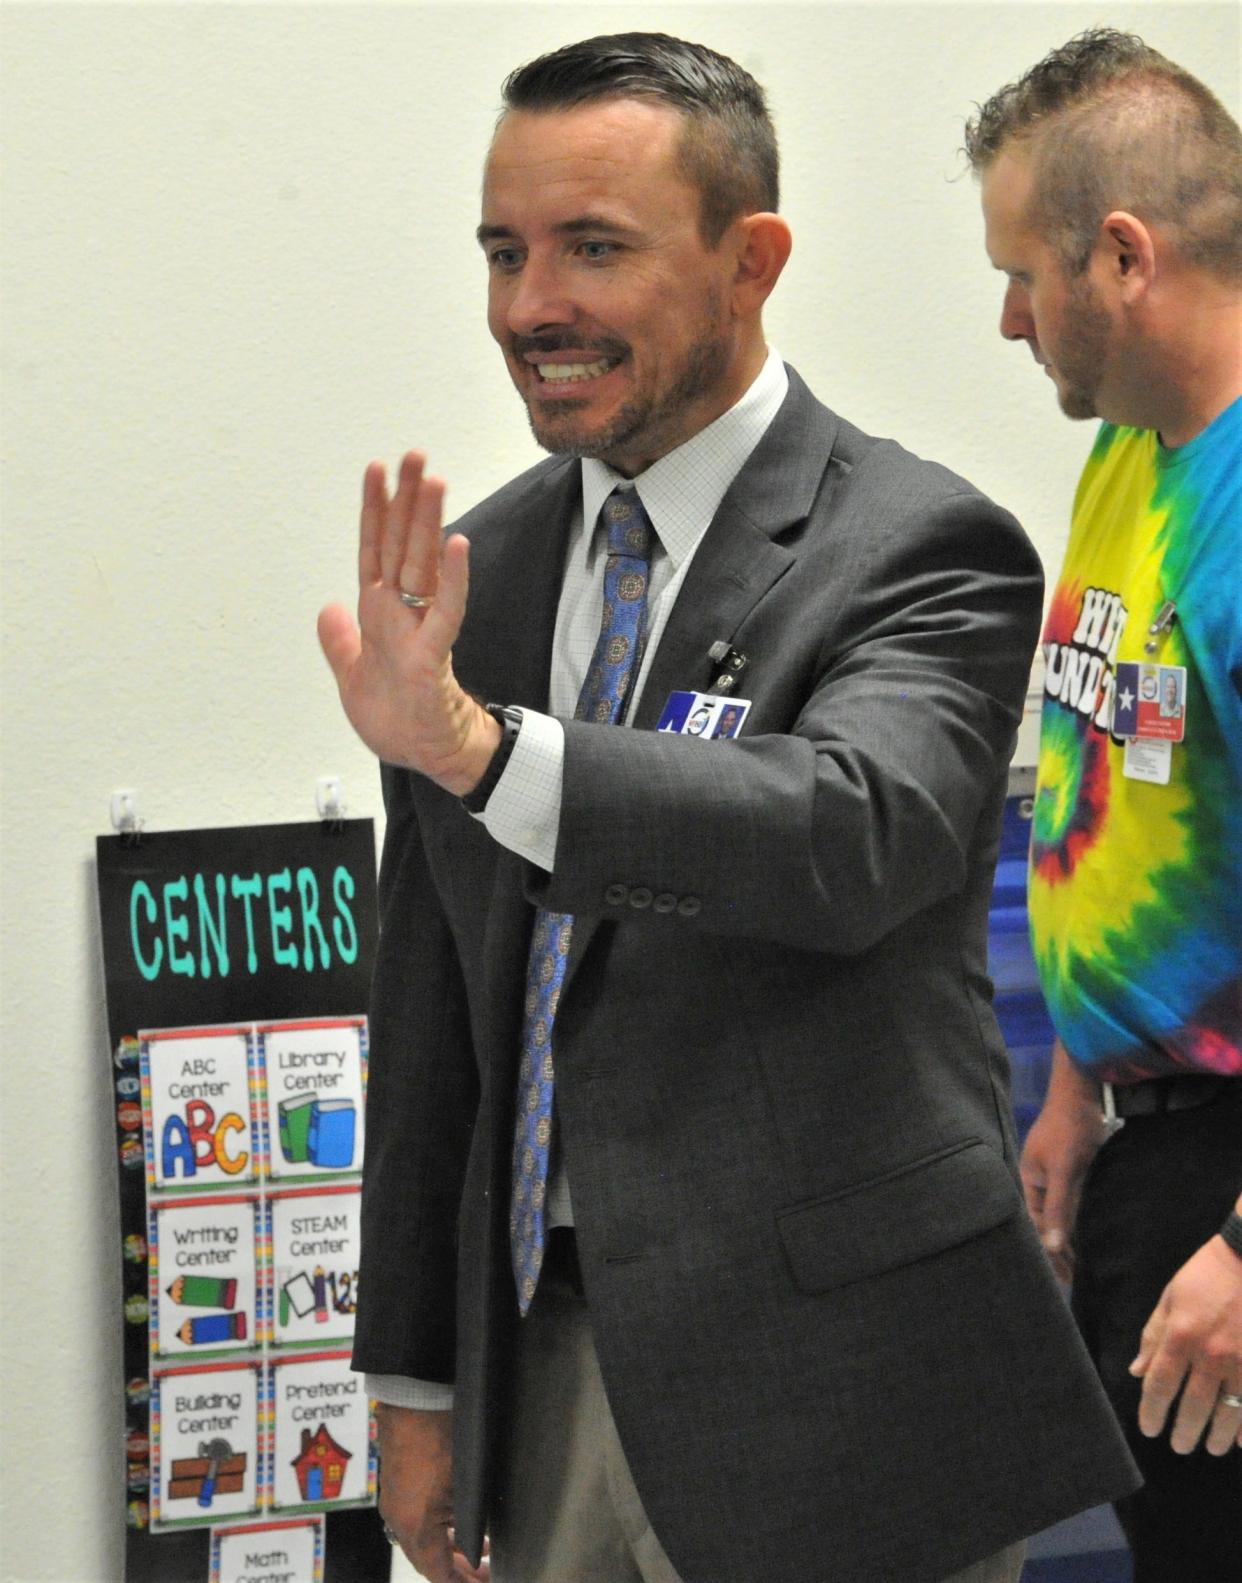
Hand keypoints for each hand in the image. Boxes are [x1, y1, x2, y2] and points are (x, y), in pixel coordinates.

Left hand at [318, 451, 499, 792]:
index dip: (374, 511)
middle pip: (402, 545)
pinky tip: (458, 544)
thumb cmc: (397, 717)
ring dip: (427, 523)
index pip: (374, 550)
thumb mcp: (351, 676)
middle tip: (416, 456)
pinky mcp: (432, 656)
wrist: (425, 753)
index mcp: (378, 614)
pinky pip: (445, 611)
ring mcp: (418, 630)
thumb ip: (340, 640)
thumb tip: (327, 607)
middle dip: (407, 500)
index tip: (377, 469)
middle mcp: (400, 612)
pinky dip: (452, 579)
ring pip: (422, 566)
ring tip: (434, 481)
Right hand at [377, 1404, 489, 1581]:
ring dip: (449, 1547)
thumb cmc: (440, 1437)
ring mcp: (396, 1500)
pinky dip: (439, 1526)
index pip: (435, 1572)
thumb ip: (469, 1523)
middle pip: (427, 1559)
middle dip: (456, 1571)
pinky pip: (417, 1517)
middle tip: (483, 1575)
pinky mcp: (398, 1482)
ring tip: (481, 1551)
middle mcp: (398, 1518)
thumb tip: (477, 1545)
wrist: (414, 1399)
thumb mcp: (463, 1486)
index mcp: (414, 1526)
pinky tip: (460, 1520)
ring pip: (423, 1538)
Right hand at [1019, 1040, 1108, 1282]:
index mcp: (1029, 1179)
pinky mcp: (1071, 1165)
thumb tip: (1050, 1246)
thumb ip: (1058, 1208)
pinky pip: (1072, 1200)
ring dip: (1068, 1234)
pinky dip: (1078, 1218)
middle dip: (1056, 1248)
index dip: (1047, 1252)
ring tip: (1081, 1262)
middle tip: (1074, 1278)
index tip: (1062, 1278)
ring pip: (1060, 1212)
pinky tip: (1088, 1231)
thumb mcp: (1065, 1170)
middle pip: (1044, 1221)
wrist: (1084, 1090)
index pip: (1034, 1225)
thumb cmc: (1070, 1128)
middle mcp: (1038, 1178)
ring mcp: (1054, 1171)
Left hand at [1130, 1229, 1241, 1454]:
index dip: (1152, 1411)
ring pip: (1228, 1412)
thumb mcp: (1171, 1298)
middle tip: (1179, 1446)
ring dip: (1217, 1435)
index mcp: (1181, 1336)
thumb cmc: (1206, 1276)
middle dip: (1184, 1430)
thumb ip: (1154, 1336)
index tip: (1149, 1429)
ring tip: (1211, 1447)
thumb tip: (1137, 1371)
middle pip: (1193, 1406)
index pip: (1160, 1385)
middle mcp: (1211, 1355)